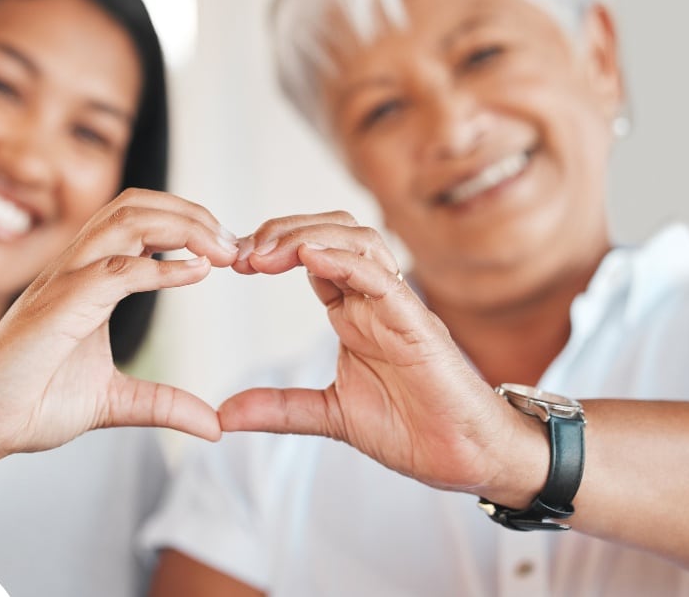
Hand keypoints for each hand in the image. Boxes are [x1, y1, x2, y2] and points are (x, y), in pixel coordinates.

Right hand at [0, 188, 239, 466]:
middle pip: (136, 206)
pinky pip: (113, 271)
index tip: (230, 252)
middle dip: (192, 214)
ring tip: (221, 250)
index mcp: (87, 281)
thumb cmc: (29, 404)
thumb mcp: (116, 403)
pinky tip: (195, 273)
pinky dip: (160, 267)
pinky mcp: (56, 308)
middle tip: (234, 243)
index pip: (139, 223)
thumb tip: (215, 425)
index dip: (188, 226)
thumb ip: (164, 404)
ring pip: (124, 222)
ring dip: (182, 227)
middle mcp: (74, 270)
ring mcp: (63, 283)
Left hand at [221, 212, 542, 498]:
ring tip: (266, 251)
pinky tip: (309, 257)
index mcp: (353, 313)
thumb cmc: (411, 429)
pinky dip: (345, 260)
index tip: (232, 262)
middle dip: (283, 231)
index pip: (310, 256)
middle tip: (242, 252)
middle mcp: (374, 299)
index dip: (271, 250)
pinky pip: (382, 278)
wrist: (463, 457)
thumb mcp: (328, 415)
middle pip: (331, 233)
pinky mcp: (417, 323)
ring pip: (357, 240)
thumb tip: (224, 414)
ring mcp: (396, 306)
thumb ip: (279, 408)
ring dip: (307, 236)